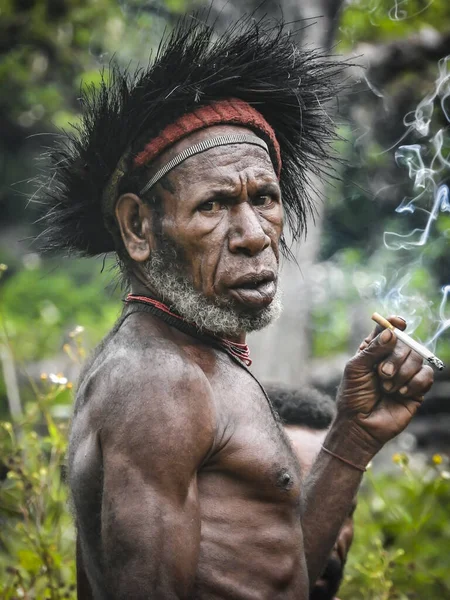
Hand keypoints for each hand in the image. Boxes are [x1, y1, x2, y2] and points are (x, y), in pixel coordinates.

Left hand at [336, 316, 433, 447]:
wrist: (360, 425)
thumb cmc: (353, 396)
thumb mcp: (356, 369)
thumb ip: (372, 350)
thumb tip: (391, 334)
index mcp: (374, 350)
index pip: (388, 330)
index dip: (394, 323)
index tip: (398, 322)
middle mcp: (391, 358)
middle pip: (406, 342)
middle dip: (395, 357)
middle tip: (382, 373)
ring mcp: (405, 373)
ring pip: (418, 357)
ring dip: (402, 372)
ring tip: (387, 388)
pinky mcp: (417, 389)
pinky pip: (426, 375)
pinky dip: (414, 383)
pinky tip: (400, 394)